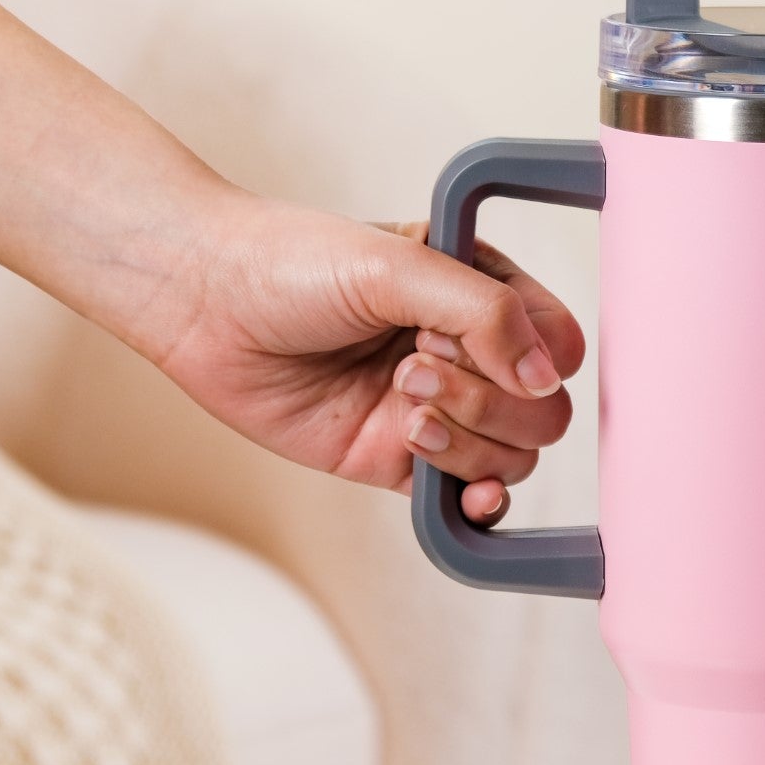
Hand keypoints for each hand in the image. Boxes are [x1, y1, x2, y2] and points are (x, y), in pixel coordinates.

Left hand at [153, 190, 583, 522]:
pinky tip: (463, 491)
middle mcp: (470, 353)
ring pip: (513, 455)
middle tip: (412, 367)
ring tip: (398, 400)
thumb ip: (486, 313)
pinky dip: (476, 501)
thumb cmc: (293, 263)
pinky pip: (466, 496)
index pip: (560, 342)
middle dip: (488, 399)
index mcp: (482, 292)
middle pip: (545, 410)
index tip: (463, 336)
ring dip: (465, 437)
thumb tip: (546, 379)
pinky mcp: (398, 459)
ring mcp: (439, 409)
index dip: (535, 356)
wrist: (203, 304)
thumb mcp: (400, 264)